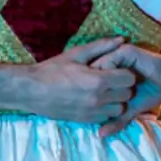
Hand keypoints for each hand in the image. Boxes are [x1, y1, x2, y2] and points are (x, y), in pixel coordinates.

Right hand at [21, 37, 136, 124]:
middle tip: (110, 80)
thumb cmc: (51, 70)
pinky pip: (107, 117)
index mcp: (98, 80)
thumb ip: (101, 47)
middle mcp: (99, 98)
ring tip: (104, 92)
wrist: (30, 91)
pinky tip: (95, 100)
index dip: (125, 72)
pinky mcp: (86, 120)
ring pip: (120, 109)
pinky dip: (106, 109)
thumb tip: (122, 40)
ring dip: (116, 100)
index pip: (129, 79)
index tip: (115, 70)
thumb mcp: (75, 54)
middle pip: (127, 95)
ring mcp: (93, 112)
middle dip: (122, 86)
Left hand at [87, 44, 160, 138]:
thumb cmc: (150, 94)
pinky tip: (115, 82)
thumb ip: (116, 120)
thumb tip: (101, 135)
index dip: (88, 94)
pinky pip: (108, 61)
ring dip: (99, 80)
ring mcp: (115, 55)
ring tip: (107, 90)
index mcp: (107, 75)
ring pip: (95, 67)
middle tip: (96, 98)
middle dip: (90, 87)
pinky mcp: (124, 51)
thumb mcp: (130, 110)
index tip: (92, 104)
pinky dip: (109, 72)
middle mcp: (109, 63)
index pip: (88, 82)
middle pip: (88, 74)